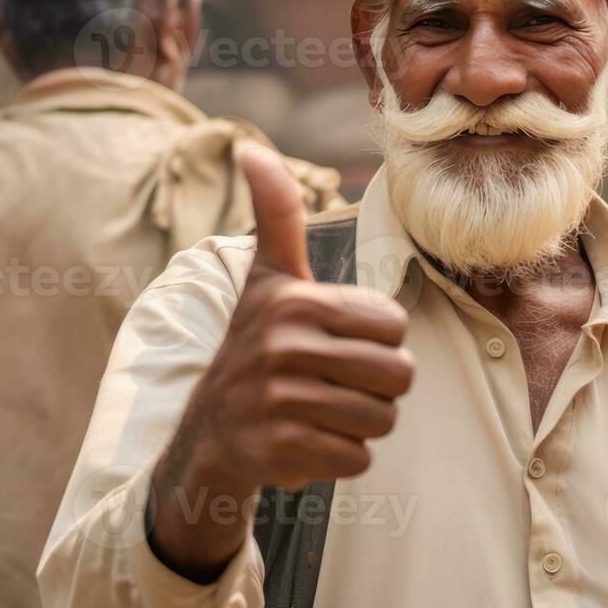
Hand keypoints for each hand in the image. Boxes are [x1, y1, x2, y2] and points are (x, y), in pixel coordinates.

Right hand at [148, 146, 413, 578]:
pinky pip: (358, 459)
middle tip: (334, 385)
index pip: (396, 327)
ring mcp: (279, 401)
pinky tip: (307, 442)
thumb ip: (276, 216)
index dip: (378, 341)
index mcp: (297, 302)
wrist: (210, 433)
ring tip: (321, 412)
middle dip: (377, 388)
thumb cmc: (255, 346)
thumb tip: (252, 148)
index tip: (337, 344)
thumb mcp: (267, 279)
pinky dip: (341, 458)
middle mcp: (284, 348)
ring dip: (361, 424)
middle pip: (398, 375)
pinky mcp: (279, 450)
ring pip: (382, 419)